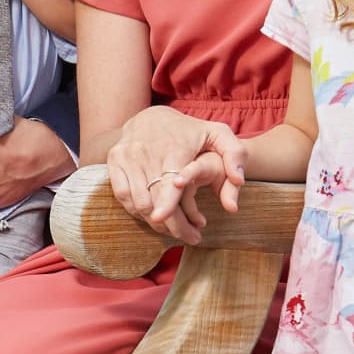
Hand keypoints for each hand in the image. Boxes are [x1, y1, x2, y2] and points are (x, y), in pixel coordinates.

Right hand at [106, 106, 240, 241]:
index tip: (161, 217)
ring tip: (174, 230)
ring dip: (155, 222)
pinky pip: (122, 194)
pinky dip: (136, 211)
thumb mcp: (219, 135)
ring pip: (138, 200)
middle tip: (192, 238)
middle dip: (172, 224)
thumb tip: (238, 181)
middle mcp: (147, 150)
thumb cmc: (191, 131)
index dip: (165, 200)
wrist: (153, 115)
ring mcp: (128, 155)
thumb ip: (235, 155)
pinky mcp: (114, 159)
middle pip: (155, 197)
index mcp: (175, 147)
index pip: (168, 178)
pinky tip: (153, 216)